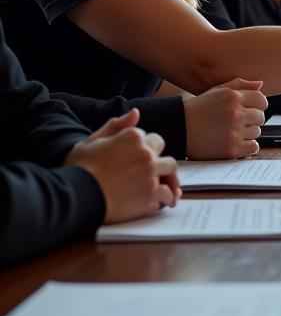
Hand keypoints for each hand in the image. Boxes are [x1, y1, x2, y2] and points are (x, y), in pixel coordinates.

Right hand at [65, 109, 180, 222]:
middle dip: (158, 157)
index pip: (148, 137)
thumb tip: (136, 112)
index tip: (136, 156)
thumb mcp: (92, 141)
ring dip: (169, 178)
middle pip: (162, 150)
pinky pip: (166, 195)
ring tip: (167, 187)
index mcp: (133, 137)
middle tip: (153, 169)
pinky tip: (162, 203)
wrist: (74, 196)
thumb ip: (116, 125)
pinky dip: (165, 198)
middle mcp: (146, 154)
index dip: (142, 146)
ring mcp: (150, 175)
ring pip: (171, 172)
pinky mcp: (150, 196)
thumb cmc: (79, 168)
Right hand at [183, 78, 267, 158]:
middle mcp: (235, 113)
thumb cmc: (198, 109)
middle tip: (238, 122)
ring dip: (248, 133)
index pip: (262, 101)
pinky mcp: (231, 149)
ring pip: (257, 132)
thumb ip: (240, 85)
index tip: (250, 109)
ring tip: (232, 131)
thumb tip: (261, 84)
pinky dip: (248, 146)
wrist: (178, 129)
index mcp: (233, 97)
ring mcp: (234, 132)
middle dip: (252, 119)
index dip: (257, 105)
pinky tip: (236, 142)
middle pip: (260, 117)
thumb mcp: (216, 91)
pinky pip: (253, 147)